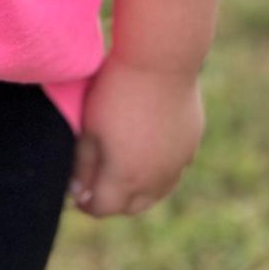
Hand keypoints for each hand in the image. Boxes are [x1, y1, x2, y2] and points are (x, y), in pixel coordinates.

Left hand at [66, 56, 204, 219]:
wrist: (161, 61)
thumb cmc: (116, 93)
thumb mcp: (89, 130)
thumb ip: (82, 167)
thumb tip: (79, 193)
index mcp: (126, 179)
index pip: (102, 208)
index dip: (85, 202)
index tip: (77, 190)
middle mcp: (155, 180)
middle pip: (131, 207)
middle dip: (113, 202)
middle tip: (98, 185)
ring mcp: (178, 164)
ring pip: (157, 192)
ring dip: (139, 190)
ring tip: (124, 171)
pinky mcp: (191, 145)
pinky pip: (174, 169)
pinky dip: (160, 170)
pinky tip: (150, 150)